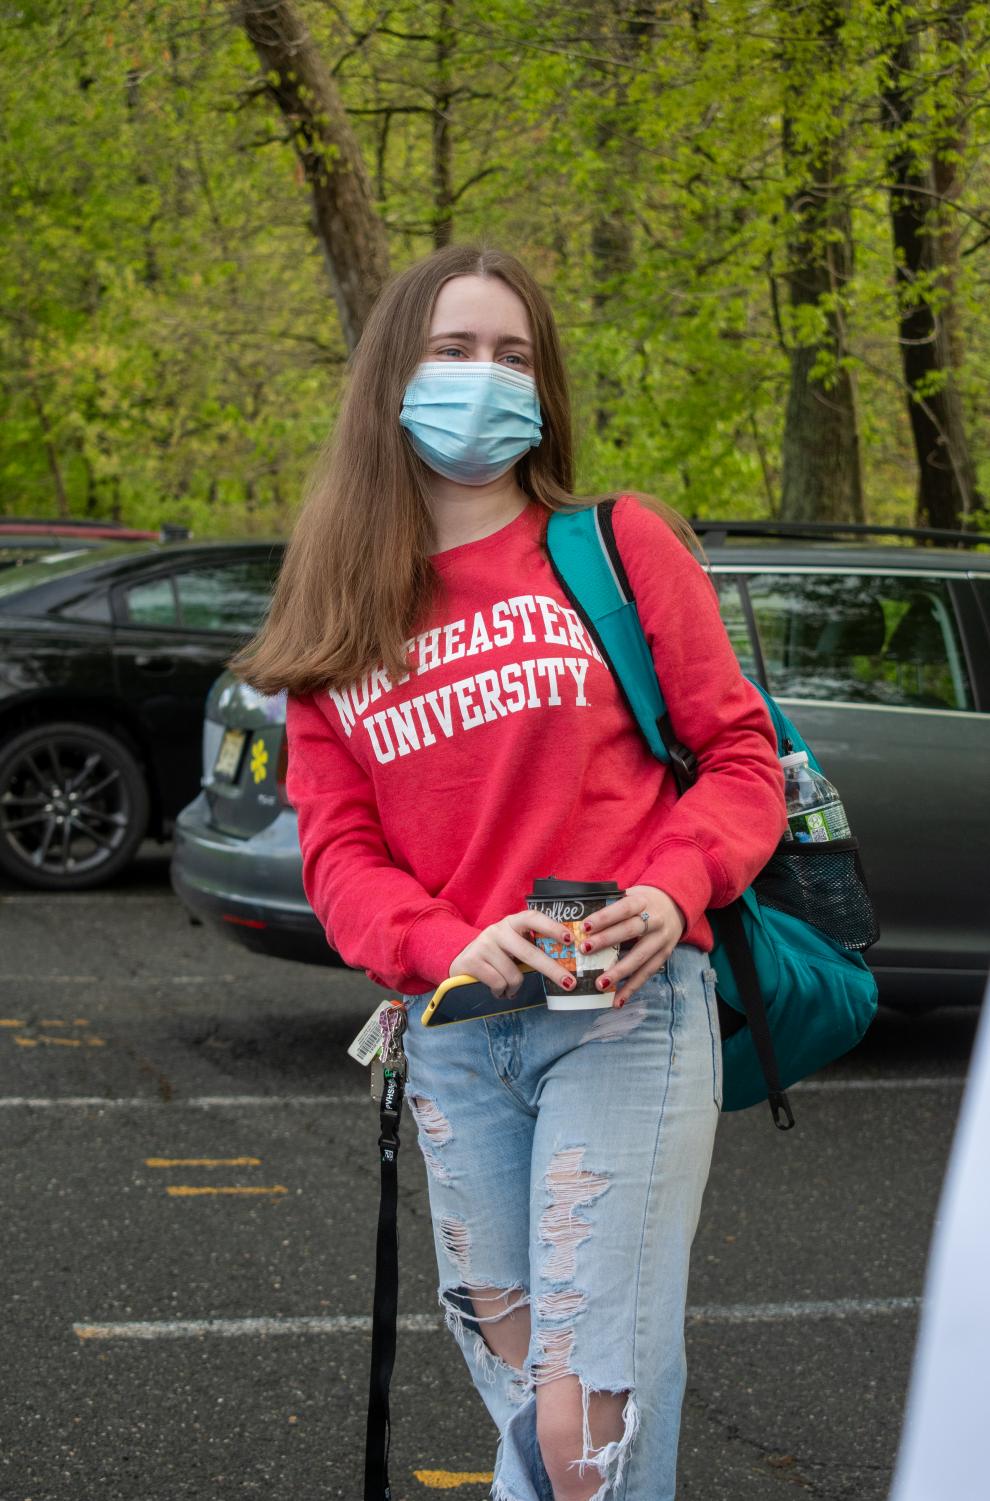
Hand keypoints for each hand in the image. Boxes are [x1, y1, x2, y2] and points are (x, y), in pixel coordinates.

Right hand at [449, 909, 577, 998]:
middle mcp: (498, 930)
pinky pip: (499, 983)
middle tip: (569, 983)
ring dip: (515, 988)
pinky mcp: (472, 961)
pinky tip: (497, 990)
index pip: (533, 918)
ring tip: (509, 988)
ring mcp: (484, 944)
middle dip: (552, 970)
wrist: (460, 962)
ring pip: (514, 975)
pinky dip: (502, 992)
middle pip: (529, 953)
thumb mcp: (513, 946)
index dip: (552, 927)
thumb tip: (564, 965)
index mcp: (512, 923)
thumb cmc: (496, 956)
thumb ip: (531, 948)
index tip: (570, 939)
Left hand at [580, 885, 685, 1006]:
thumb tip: (580, 919)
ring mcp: (661, 940)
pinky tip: (617, 1001)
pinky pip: (647, 974)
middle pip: (630, 931)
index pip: (623, 908)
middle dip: (606, 941)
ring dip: (619, 972)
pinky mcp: (664, 956)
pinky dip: (632, 988)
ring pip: (640, 957)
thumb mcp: (631, 895)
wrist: (674, 906)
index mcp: (643, 901)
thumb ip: (611, 906)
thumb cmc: (643, 902)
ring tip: (600, 984)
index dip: (605, 917)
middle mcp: (655, 920)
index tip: (585, 926)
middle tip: (585, 950)